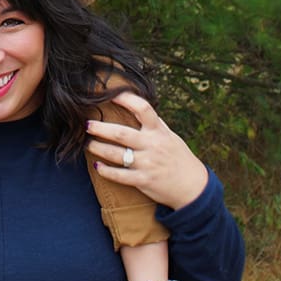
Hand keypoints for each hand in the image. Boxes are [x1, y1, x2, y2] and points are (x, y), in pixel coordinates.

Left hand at [86, 92, 208, 209]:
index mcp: (158, 132)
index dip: (126, 99)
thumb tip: (136, 107)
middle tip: (87, 124)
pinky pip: (120, 176)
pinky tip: (97, 166)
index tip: (110, 95)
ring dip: (99, 148)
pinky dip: (106, 171)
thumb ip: (153, 124)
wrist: (193, 186)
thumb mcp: (170, 136)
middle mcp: (152, 146)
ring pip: (117, 155)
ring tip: (88, 144)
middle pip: (121, 133)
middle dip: (101, 128)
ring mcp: (147, 164)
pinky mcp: (144, 180)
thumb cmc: (179, 158)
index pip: (143, 109)